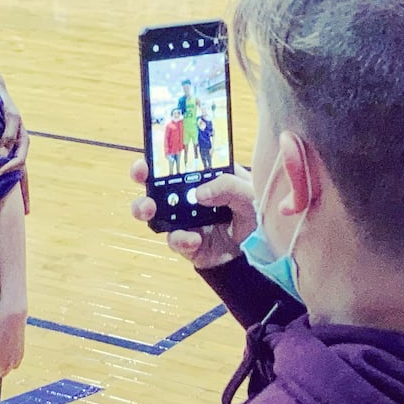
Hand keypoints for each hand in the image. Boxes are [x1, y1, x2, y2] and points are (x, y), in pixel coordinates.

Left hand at [0, 86, 29, 209]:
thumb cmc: (3, 101)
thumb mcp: (8, 115)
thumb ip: (6, 134)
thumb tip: (1, 155)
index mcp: (23, 141)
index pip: (20, 163)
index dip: (9, 171)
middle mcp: (19, 147)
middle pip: (23, 174)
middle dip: (24, 194)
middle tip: (24, 212)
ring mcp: (11, 149)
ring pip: (16, 173)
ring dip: (16, 188)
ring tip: (16, 206)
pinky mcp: (1, 147)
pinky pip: (5, 167)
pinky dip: (5, 179)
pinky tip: (0, 189)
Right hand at [129, 159, 255, 269]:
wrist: (263, 254)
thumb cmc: (258, 214)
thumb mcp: (250, 193)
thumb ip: (228, 186)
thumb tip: (199, 193)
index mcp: (205, 175)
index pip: (179, 158)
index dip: (161, 152)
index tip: (151, 149)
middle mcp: (189, 194)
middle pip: (156, 180)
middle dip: (142, 175)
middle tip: (141, 175)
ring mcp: (185, 219)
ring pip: (153, 211)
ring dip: (144, 207)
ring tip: (149, 210)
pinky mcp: (186, 242)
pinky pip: (174, 240)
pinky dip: (180, 239)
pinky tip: (194, 239)